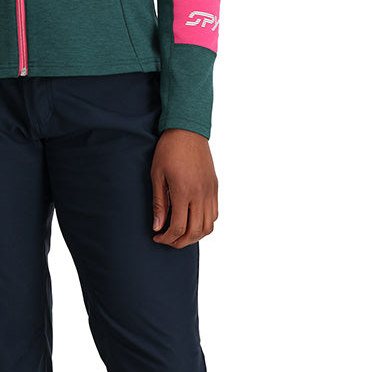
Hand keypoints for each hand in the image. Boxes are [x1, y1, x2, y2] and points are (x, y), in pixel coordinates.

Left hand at [150, 129, 218, 248]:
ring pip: (208, 226)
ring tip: (180, 234)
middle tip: (167, 240)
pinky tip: (192, 221)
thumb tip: (158, 226)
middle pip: (195, 232)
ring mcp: (210, 191)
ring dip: (195, 236)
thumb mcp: (157, 175)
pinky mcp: (214, 187)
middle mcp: (200, 194)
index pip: (178, 227)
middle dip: (180, 242)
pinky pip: (214, 214)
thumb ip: (159, 203)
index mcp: (184, 191)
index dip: (167, 238)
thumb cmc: (168, 150)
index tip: (157, 237)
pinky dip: (205, 224)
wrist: (187, 130)